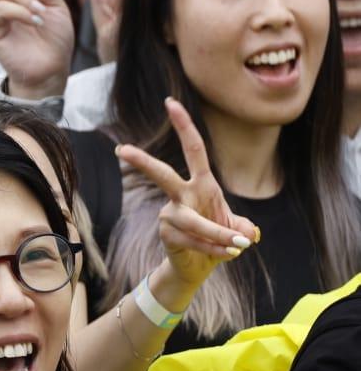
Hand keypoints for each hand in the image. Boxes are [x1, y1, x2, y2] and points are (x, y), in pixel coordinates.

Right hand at [116, 98, 258, 291]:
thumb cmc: (218, 240)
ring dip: (219, 235)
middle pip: (162, 175)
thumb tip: (249, 233)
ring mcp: (170, 214)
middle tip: (121, 150)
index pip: (193, 150)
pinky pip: (194, 240)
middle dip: (142, 162)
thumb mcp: (237, 229)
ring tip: (239, 246)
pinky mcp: (166, 233)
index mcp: (201, 185)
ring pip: (194, 221)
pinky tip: (224, 254)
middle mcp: (181, 196)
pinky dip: (214, 249)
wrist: (199, 267)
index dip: (184, 126)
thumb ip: (244, 227)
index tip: (170, 103)